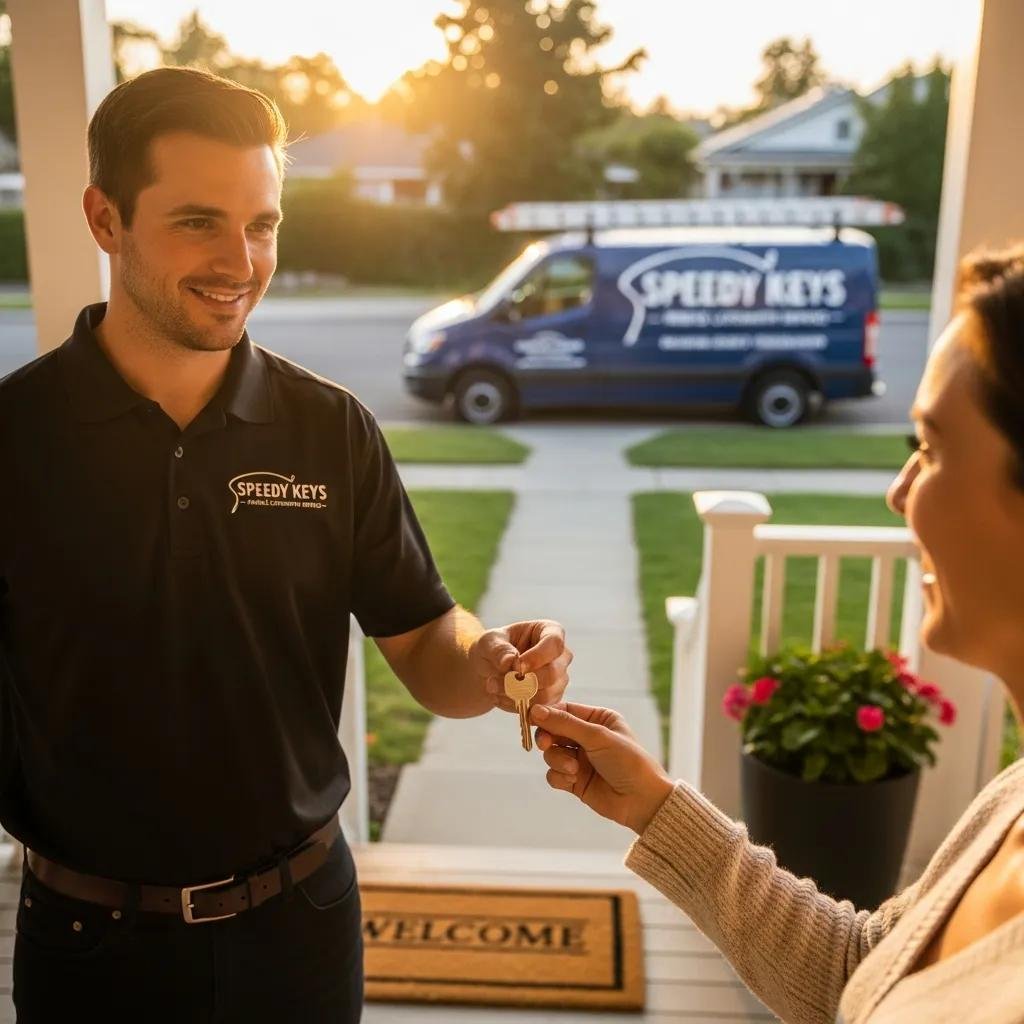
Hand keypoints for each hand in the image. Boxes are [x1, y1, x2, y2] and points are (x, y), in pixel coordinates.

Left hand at [472, 620, 572, 711]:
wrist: (489, 669)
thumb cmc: (493, 648)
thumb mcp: (489, 642)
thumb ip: (498, 649)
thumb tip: (510, 661)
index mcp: (550, 632)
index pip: (554, 644)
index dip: (537, 657)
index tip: (517, 666)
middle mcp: (561, 656)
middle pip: (552, 673)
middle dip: (521, 682)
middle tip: (492, 682)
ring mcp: (559, 680)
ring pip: (546, 695)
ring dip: (515, 696)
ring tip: (492, 688)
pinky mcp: (551, 699)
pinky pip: (538, 709)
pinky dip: (515, 706)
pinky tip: (500, 697)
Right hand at [531, 702, 674, 833]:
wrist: (642, 801)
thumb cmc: (628, 762)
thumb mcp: (597, 737)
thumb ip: (565, 724)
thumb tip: (535, 711)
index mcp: (598, 719)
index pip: (564, 711)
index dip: (547, 714)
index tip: (531, 718)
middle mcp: (587, 737)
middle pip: (553, 731)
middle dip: (548, 738)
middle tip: (545, 744)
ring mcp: (581, 759)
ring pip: (551, 753)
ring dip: (558, 760)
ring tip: (574, 769)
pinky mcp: (575, 781)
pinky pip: (554, 774)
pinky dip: (560, 776)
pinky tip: (574, 780)